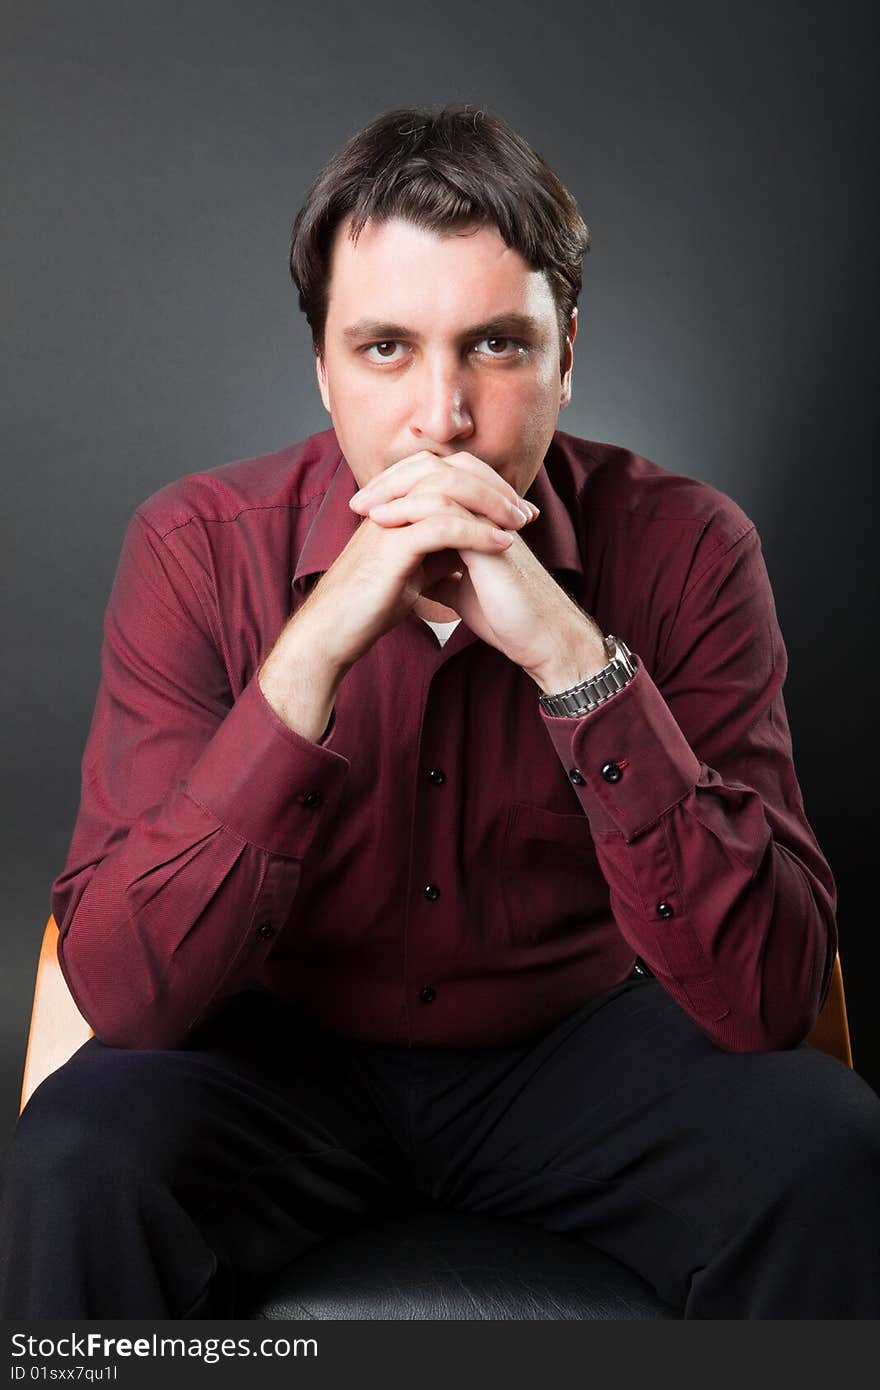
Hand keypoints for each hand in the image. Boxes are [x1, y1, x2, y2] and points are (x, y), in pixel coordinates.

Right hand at [291, 451, 528, 674]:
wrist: (333, 632)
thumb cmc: (371, 603)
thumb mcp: (416, 568)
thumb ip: (441, 549)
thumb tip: (476, 540)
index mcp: (396, 504)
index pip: (448, 473)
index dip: (487, 485)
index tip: (519, 509)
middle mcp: (392, 504)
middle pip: (451, 470)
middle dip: (494, 487)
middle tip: (526, 511)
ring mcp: (389, 521)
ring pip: (448, 490)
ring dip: (491, 505)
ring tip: (520, 524)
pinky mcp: (390, 547)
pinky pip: (441, 526)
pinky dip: (477, 533)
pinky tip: (503, 545)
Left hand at [353, 450, 607, 689]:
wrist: (538, 638)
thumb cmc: (505, 615)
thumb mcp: (460, 588)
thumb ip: (439, 571)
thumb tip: (410, 571)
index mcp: (481, 514)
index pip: (437, 479)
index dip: (400, 486)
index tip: (367, 505)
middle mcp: (487, 508)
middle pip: (437, 466)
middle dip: (393, 479)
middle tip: (359, 499)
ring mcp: (491, 517)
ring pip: (440, 478)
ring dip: (396, 489)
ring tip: (364, 508)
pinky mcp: (491, 535)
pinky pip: (447, 507)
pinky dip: (411, 509)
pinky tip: (385, 522)